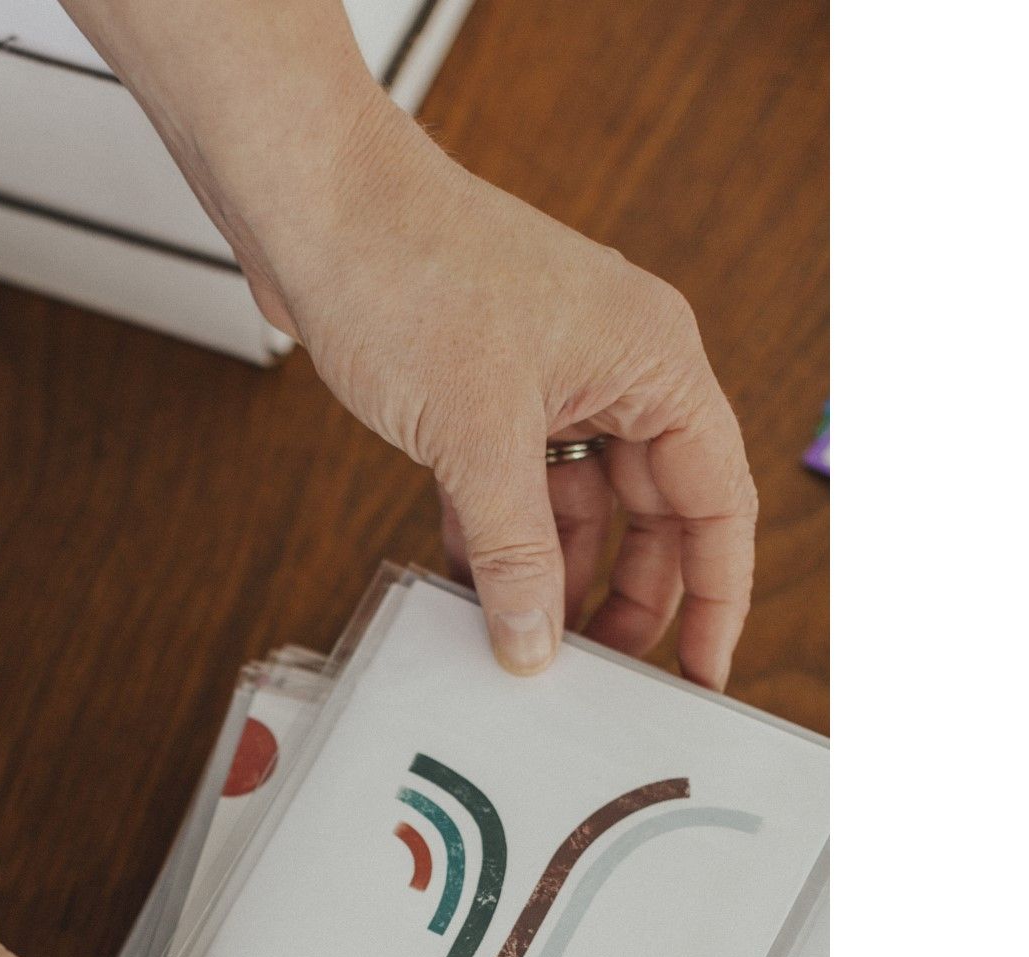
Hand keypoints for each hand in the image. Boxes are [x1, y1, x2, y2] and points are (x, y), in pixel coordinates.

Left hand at [53, 0, 754, 686]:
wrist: (312, 207)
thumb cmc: (410, 273)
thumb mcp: (477, 436)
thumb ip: (514, 551)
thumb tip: (534, 642)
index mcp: (654, 361)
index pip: (715, 500)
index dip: (715, 594)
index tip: (698, 674)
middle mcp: (614, 371)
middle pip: (649, 515)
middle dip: (625, 598)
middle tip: (591, 678)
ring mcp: (546, 384)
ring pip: (573, 511)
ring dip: (547, 578)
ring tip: (520, 648)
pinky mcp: (481, 397)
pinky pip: (509, 494)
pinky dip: (492, 546)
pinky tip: (466, 599)